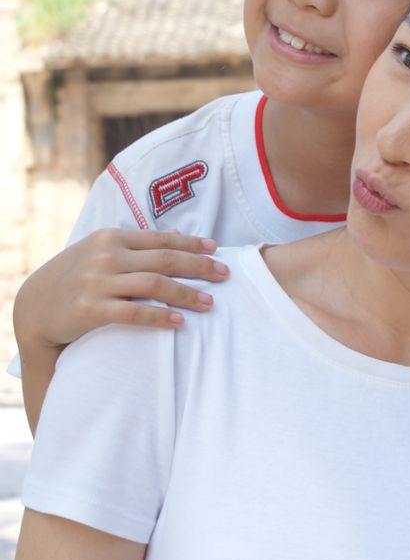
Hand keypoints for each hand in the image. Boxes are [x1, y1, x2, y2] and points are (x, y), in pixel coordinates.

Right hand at [14, 229, 229, 348]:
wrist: (35, 306)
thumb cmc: (74, 276)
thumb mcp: (98, 251)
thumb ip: (132, 245)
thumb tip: (173, 238)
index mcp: (112, 237)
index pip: (160, 239)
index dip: (191, 243)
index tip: (215, 249)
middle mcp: (107, 256)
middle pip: (164, 259)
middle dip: (199, 266)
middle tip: (224, 274)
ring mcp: (98, 282)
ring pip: (153, 285)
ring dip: (186, 293)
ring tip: (209, 302)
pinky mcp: (91, 309)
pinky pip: (132, 313)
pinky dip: (158, 317)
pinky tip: (178, 322)